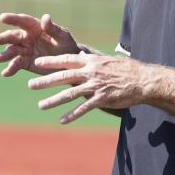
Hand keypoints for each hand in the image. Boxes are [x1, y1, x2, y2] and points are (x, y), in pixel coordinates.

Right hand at [0, 13, 80, 76]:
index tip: (2, 17)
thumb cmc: (67, 44)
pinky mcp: (24, 62)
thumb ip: (53, 28)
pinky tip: (5, 73)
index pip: (22, 21)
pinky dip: (10, 69)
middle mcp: (26, 37)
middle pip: (10, 37)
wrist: (69, 63)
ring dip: (3, 55)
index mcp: (34, 27)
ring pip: (10, 51)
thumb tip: (46, 17)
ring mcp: (24, 50)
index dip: (12, 19)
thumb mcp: (62, 36)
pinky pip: (15, 65)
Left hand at [27, 54, 152, 123]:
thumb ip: (92, 59)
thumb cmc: (126, 69)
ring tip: (41, 105)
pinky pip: (84, 108)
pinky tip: (62, 120)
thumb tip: (80, 53)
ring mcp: (96, 86)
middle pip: (64, 76)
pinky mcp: (102, 99)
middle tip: (31, 84)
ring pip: (70, 93)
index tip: (37, 63)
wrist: (143, 80)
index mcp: (91, 61)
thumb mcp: (107, 60)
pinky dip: (72, 115)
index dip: (51, 62)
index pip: (67, 60)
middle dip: (46, 81)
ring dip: (54, 100)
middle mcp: (91, 72)